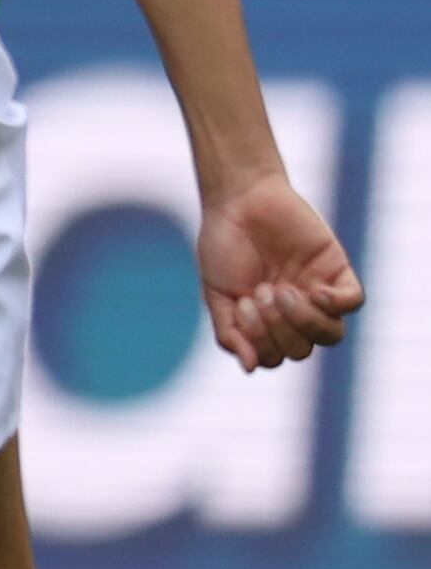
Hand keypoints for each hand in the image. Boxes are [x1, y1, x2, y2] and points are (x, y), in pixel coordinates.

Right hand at [195, 173, 360, 371]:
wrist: (240, 200)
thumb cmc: (223, 245)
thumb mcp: (217, 294)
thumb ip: (229, 332)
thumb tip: (250, 368)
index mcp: (267, 322)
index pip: (275, 356)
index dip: (260, 341)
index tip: (241, 304)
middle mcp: (295, 313)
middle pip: (303, 349)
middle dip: (278, 328)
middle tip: (259, 293)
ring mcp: (318, 293)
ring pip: (331, 334)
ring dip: (305, 321)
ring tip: (281, 291)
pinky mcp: (336, 270)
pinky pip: (352, 302)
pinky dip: (335, 304)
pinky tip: (313, 290)